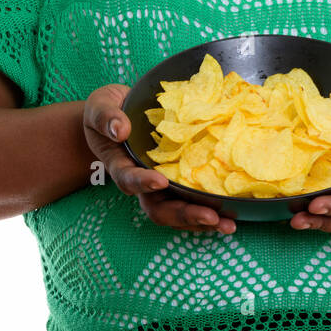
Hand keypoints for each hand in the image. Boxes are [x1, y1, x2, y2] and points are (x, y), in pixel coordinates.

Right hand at [83, 83, 236, 234]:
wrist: (115, 116)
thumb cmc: (106, 111)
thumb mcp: (100, 106)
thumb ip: (106, 117)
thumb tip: (120, 130)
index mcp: (121, 164)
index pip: (129, 178)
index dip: (143, 183)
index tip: (160, 181)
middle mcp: (141, 181)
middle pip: (158, 208)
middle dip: (184, 214)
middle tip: (211, 217)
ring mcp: (159, 186)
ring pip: (177, 212)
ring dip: (201, 221)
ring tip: (227, 224)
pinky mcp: (176, 182)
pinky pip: (190, 203)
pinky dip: (209, 211)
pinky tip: (230, 215)